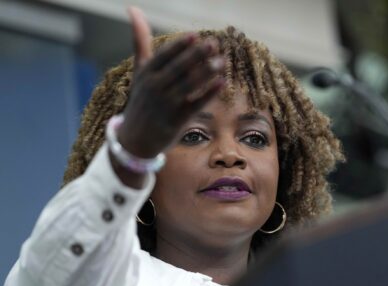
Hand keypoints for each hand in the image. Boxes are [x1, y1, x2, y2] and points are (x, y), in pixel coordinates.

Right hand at [118, 7, 225, 158]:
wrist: (136, 138)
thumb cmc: (141, 99)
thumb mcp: (139, 71)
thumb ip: (140, 41)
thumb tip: (133, 8)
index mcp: (145, 73)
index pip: (163, 56)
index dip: (179, 46)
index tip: (195, 36)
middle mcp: (154, 88)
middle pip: (178, 69)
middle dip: (196, 55)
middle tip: (213, 44)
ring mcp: (165, 105)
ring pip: (188, 85)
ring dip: (206, 72)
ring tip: (221, 61)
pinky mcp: (176, 120)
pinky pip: (196, 104)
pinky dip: (209, 93)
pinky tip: (222, 82)